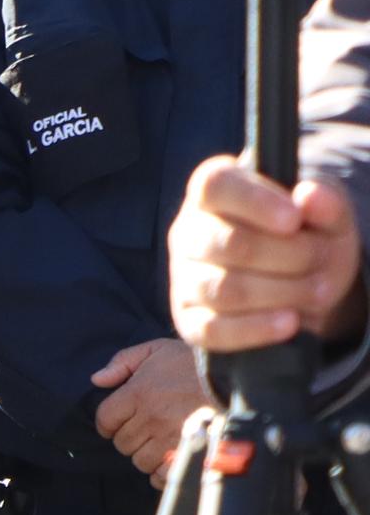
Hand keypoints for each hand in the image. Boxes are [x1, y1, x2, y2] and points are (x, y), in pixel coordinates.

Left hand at [91, 336, 215, 478]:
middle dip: (129, 437)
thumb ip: (123, 362)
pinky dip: (162, 472)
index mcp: (138, 393)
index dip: (108, 423)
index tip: (117, 422)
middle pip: (122, 443)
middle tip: (144, 429)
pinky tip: (169, 460)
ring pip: (140, 460)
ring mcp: (170, 438)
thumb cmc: (195, 362)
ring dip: (145, 454)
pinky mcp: (189, 453)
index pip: (105, 420)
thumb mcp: (157, 350)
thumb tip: (98, 380)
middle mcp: (151, 418)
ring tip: (159, 442)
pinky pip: (162, 476)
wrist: (241, 376)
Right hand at [169, 156, 365, 350]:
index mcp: (214, 193)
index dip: (254, 201)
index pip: (214, 185)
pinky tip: (290, 321)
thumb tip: (311, 197)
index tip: (294, 220)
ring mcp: (184, 278)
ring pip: (223, 289)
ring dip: (282, 292)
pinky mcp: (189, 320)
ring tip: (318, 291)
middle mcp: (189, 232)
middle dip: (289, 255)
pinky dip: (257, 328)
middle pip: (228, 243)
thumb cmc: (308, 238)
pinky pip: (212, 330)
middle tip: (321, 258)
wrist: (304, 285)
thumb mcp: (329, 216)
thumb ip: (327, 202)